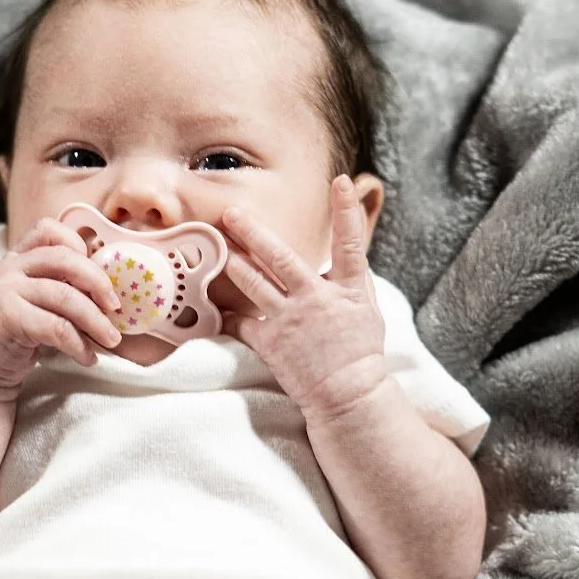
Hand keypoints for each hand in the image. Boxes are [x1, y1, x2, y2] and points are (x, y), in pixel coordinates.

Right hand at [0, 217, 123, 400]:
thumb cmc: (18, 335)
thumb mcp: (38, 301)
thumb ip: (61, 284)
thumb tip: (108, 287)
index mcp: (17, 257)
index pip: (50, 230)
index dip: (80, 246)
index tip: (98, 275)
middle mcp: (9, 267)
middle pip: (65, 259)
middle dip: (98, 283)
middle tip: (115, 307)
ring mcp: (5, 289)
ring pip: (66, 297)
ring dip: (96, 321)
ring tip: (111, 340)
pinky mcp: (8, 317)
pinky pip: (57, 327)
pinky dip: (79, 345)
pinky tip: (88, 357)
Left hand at [221, 177, 386, 418]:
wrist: (348, 396)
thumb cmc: (359, 354)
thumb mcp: (369, 310)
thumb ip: (354, 279)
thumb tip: (347, 253)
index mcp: (348, 290)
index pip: (351, 243)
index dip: (348, 210)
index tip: (342, 183)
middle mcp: (317, 299)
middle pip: (281, 257)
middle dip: (253, 232)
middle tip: (232, 213)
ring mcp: (291, 320)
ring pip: (254, 283)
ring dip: (233, 263)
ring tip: (217, 247)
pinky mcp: (271, 343)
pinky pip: (241, 322)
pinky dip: (225, 313)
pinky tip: (210, 301)